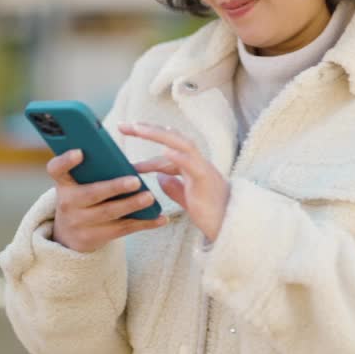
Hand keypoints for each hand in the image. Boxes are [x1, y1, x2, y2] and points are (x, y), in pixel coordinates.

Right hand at [47, 148, 168, 253]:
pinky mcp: (94, 238)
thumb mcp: (78, 184)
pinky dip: (144, 223)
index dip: (66, 160)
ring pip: (109, 213)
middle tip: (136, 181)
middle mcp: (67, 203)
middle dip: (115, 187)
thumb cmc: (81, 198)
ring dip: (132, 206)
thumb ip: (93, 169)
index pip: (56, 169)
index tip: (79, 152)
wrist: (69, 235)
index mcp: (64, 183)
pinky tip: (161, 218)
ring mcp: (80, 223)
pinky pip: (122, 229)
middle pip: (92, 194)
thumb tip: (123, 156)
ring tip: (150, 198)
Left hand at [119, 122, 229, 243]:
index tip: (125, 137)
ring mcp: (203, 169)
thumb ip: (174, 187)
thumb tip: (160, 178)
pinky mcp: (207, 181)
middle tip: (123, 125)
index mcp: (191, 166)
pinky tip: (165, 150)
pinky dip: (179, 156)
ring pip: (182, 144)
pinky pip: (193, 165)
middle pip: (172, 138)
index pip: (166, 148)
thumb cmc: (211, 214)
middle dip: (148, 130)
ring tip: (138, 128)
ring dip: (159, 134)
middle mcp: (197, 162)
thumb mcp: (187, 199)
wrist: (231, 228)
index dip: (147, 145)